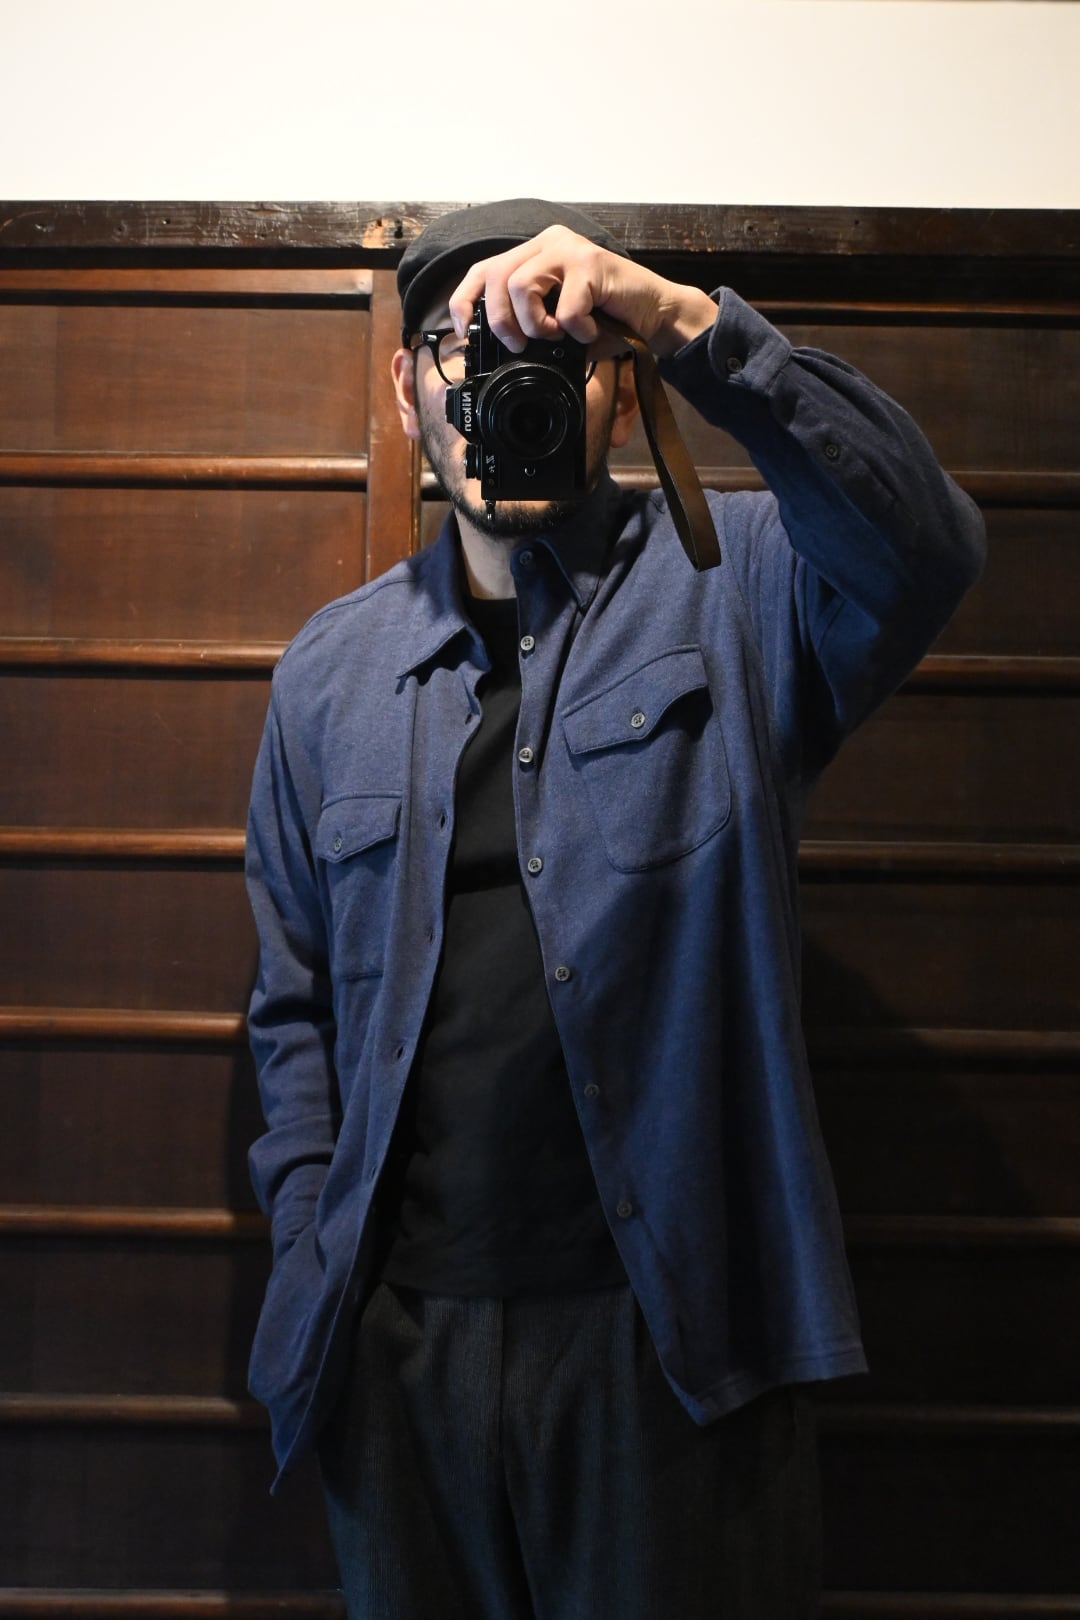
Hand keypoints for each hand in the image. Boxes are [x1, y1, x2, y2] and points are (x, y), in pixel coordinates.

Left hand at [448, 225, 717, 359]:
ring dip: (535, 325)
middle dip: (500, 322)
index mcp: (534, 254)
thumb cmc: (607, 321)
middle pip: (496, 278)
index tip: (466, 333)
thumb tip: (490, 348)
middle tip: (520, 346)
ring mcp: (570, 249)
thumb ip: (527, 325)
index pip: (482, 269)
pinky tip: (591, 332)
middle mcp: (548, 243)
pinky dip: (575, 330)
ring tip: (558, 336)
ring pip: (521, 287)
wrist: (654, 316)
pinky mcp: (592, 263)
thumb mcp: (556, 324)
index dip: (464, 302)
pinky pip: (565, 307)